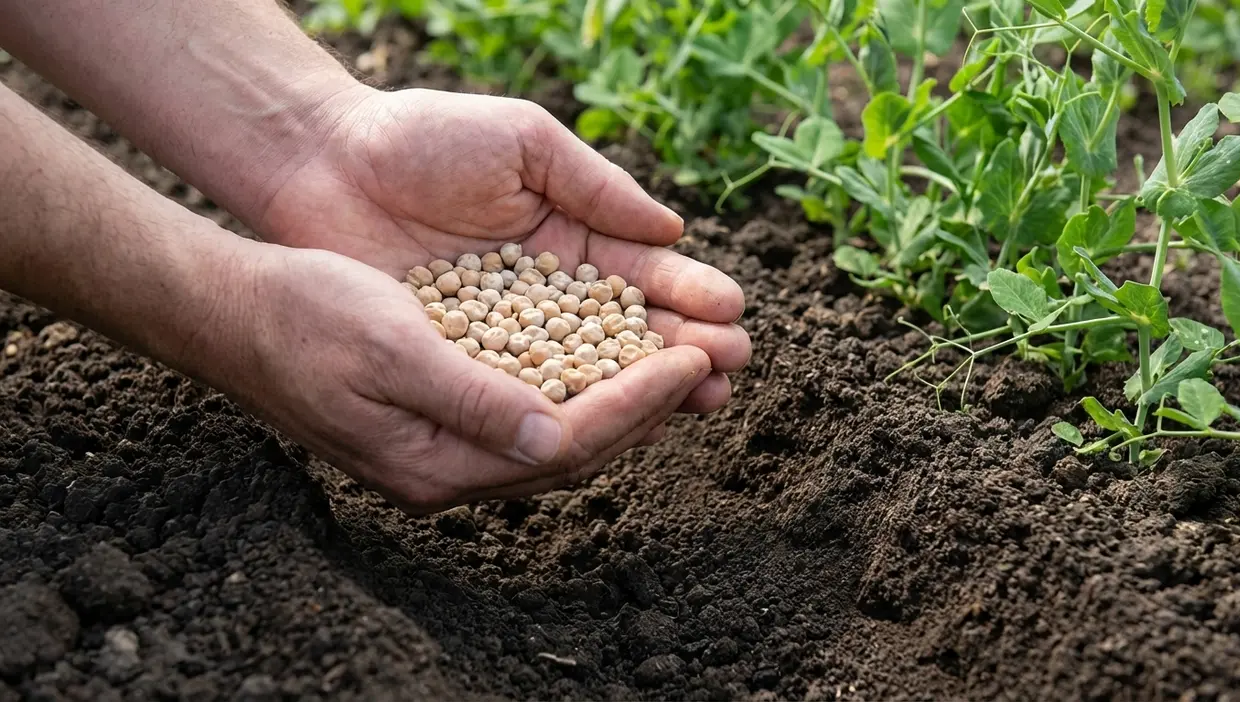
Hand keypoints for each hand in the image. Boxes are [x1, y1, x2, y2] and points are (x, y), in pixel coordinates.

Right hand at [229, 243, 716, 513]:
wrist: (237, 312)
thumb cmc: (305, 318)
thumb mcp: (390, 347)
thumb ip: (472, 398)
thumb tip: (553, 438)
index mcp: (434, 463)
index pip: (563, 443)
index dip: (634, 402)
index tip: (690, 361)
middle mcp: (447, 469)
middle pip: (574, 450)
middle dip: (648, 410)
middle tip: (711, 367)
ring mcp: (445, 448)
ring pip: (560, 435)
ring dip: (625, 403)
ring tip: (683, 366)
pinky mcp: (444, 418)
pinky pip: (534, 413)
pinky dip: (583, 387)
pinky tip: (614, 359)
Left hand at [254, 87, 750, 413]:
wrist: (324, 162)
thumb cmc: (423, 137)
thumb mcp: (523, 141)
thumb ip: (595, 185)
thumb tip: (674, 231)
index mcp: (573, 237)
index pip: (645, 276)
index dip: (690, 295)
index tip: (733, 314)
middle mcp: (549, 294)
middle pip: (629, 333)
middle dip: (684, 350)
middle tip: (731, 370)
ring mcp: (507, 335)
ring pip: (587, 373)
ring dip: (643, 390)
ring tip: (697, 401)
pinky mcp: (462, 364)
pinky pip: (522, 395)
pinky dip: (567, 411)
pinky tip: (612, 426)